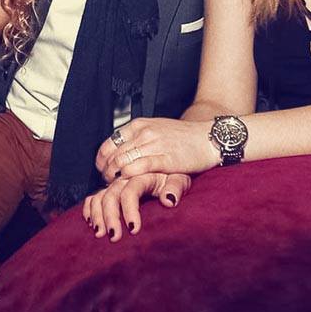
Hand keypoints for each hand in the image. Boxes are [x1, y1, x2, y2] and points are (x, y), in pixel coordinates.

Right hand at [81, 172, 191, 241]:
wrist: (166, 167)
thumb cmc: (174, 176)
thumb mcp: (180, 179)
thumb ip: (175, 188)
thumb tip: (169, 200)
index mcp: (141, 174)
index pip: (130, 191)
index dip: (130, 210)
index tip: (134, 230)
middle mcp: (124, 178)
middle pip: (111, 196)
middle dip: (111, 217)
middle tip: (114, 237)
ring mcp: (115, 184)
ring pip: (99, 197)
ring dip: (97, 216)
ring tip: (100, 234)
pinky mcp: (109, 190)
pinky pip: (93, 197)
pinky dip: (89, 210)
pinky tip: (91, 223)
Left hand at [93, 117, 217, 182]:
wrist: (208, 138)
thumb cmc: (182, 138)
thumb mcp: (155, 130)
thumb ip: (137, 139)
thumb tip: (118, 153)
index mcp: (139, 125)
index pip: (109, 143)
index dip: (102, 160)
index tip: (103, 170)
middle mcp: (144, 133)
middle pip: (113, 155)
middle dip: (106, 172)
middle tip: (109, 181)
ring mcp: (154, 145)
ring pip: (122, 162)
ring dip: (115, 177)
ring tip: (117, 185)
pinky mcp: (165, 159)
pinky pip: (139, 168)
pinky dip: (128, 177)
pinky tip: (128, 183)